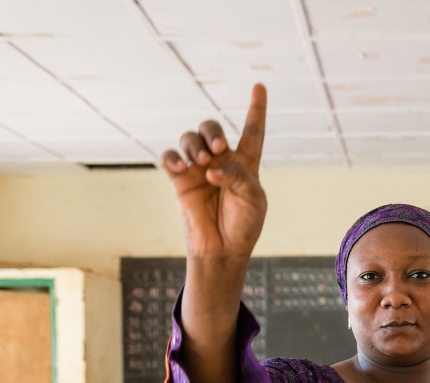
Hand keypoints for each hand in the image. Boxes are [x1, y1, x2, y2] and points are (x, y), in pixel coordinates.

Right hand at [161, 84, 267, 264]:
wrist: (222, 249)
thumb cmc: (243, 225)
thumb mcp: (253, 199)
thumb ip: (238, 177)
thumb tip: (211, 168)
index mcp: (245, 163)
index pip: (252, 131)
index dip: (256, 108)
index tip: (259, 86)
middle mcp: (220, 160)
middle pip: (212, 128)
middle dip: (213, 132)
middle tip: (219, 149)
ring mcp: (197, 168)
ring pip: (190, 138)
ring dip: (195, 144)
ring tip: (202, 163)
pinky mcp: (178, 179)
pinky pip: (169, 157)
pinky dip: (173, 157)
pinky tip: (181, 167)